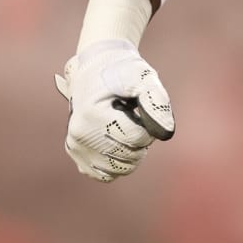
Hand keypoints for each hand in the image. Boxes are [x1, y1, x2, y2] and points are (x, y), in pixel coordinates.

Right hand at [55, 39, 175, 181]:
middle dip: (142, 139)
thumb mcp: (142, 76)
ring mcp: (76, 147)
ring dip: (132, 152)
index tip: (142, 110)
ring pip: (120, 169)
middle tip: (134, 117)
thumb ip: (156, 101)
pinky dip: (118, 162)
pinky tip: (117, 141)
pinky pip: (106, 174)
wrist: (95, 68)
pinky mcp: (77, 155)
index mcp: (92, 115)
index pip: (137, 138)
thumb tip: (167, 133)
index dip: (149, 126)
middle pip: (129, 156)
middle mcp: (79, 135)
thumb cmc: (121, 71)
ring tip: (125, 127)